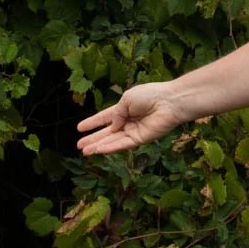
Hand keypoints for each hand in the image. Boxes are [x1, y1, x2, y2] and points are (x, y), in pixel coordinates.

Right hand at [76, 82, 190, 155]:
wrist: (169, 102)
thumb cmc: (150, 95)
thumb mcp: (127, 99)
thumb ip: (116, 113)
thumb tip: (112, 126)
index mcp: (125, 108)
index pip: (105, 117)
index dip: (93, 122)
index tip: (80, 128)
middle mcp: (128, 120)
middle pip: (107, 132)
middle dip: (93, 139)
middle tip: (79, 146)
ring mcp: (134, 131)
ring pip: (113, 141)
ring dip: (98, 146)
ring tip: (84, 151)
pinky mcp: (140, 139)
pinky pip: (123, 144)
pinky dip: (111, 148)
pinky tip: (99, 150)